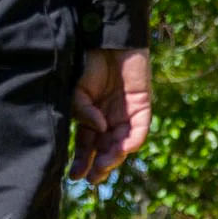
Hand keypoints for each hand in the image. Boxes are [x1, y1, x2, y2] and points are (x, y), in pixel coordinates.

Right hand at [70, 47, 152, 182]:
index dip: (81, 162)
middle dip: (98, 166)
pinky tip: (121, 148)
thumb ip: (83, 111)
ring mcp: (126, 115)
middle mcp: (108, 121)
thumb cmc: (89, 63)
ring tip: (103, 165)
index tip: (75, 176)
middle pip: (104, 150)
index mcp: (91, 118)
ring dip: (113, 157)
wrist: (109, 40)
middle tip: (93, 177)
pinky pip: (140, 130)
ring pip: (121, 145)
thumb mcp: (77, 90)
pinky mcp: (142, 107)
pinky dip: (132, 140)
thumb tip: (99, 129)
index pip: (86, 147)